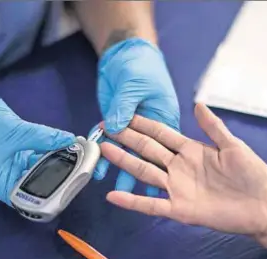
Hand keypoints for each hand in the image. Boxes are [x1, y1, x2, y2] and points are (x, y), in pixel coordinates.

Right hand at [0, 93, 75, 205]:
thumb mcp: (17, 131)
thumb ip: (45, 137)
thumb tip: (70, 141)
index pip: (29, 199)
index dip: (51, 195)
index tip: (71, 186)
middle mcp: (4, 181)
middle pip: (35, 188)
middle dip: (57, 180)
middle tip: (80, 173)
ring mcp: (9, 170)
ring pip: (37, 174)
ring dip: (55, 167)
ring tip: (78, 161)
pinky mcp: (13, 159)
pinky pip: (33, 163)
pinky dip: (46, 158)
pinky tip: (64, 151)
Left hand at [95, 37, 179, 196]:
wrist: (121, 55)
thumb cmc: (140, 66)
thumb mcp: (135, 85)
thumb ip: (125, 108)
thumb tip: (116, 127)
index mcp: (165, 119)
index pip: (166, 148)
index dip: (166, 169)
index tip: (162, 187)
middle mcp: (152, 130)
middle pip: (149, 158)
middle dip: (143, 178)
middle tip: (139, 196)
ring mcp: (133, 130)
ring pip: (129, 156)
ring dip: (122, 172)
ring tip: (116, 192)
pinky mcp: (117, 127)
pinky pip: (112, 146)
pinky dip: (106, 157)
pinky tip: (100, 170)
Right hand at [100, 104, 266, 238]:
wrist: (264, 205)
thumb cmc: (253, 174)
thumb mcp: (233, 146)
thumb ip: (213, 127)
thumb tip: (197, 103)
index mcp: (191, 151)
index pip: (161, 135)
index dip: (142, 125)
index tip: (123, 115)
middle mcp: (179, 168)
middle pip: (147, 150)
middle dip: (127, 139)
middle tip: (105, 128)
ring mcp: (178, 189)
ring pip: (145, 172)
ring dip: (124, 162)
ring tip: (104, 150)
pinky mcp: (180, 209)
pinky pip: (151, 205)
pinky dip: (132, 201)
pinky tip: (113, 195)